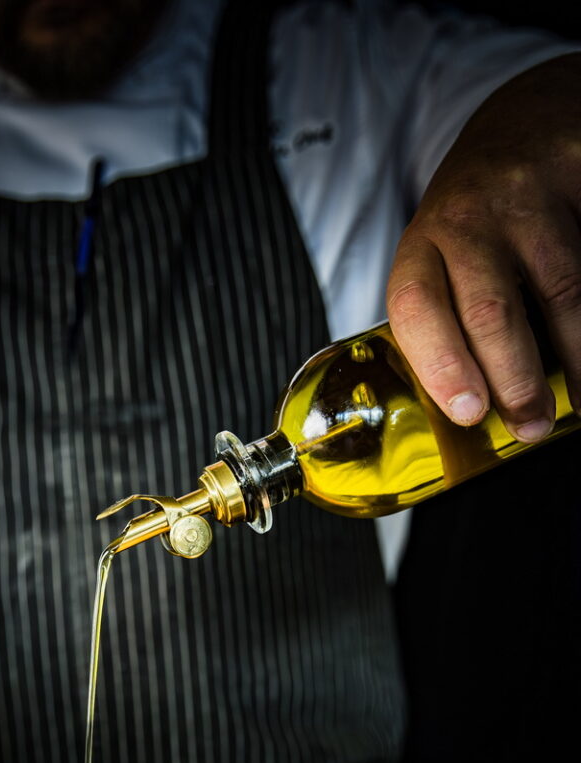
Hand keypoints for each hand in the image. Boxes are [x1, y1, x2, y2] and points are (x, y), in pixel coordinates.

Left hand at [386, 52, 580, 441]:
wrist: (530, 116)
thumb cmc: (481, 215)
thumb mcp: (443, 253)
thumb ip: (449, 314)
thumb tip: (476, 409)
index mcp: (424, 242)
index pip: (417, 307)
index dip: (441, 364)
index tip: (469, 413)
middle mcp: (470, 215)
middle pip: (490, 309)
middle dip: (515, 380)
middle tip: (533, 426)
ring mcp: (531, 194)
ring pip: (563, 289)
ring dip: (578, 358)